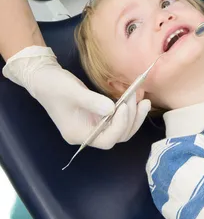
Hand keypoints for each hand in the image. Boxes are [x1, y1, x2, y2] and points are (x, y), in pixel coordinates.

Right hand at [3, 46, 150, 148]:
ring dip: (133, 115)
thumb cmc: (55, 86)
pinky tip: (134, 98)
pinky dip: (127, 110)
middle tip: (141, 100)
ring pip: (119, 128)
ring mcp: (92, 125)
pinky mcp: (96, 115)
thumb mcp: (73, 92)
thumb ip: (93, 101)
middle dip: (132, 120)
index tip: (126, 105)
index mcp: (79, 134)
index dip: (120, 125)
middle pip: (117, 136)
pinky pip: (116, 118)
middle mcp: (87, 134)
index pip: (106, 140)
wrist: (44, 78)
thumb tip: (113, 109)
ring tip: (142, 99)